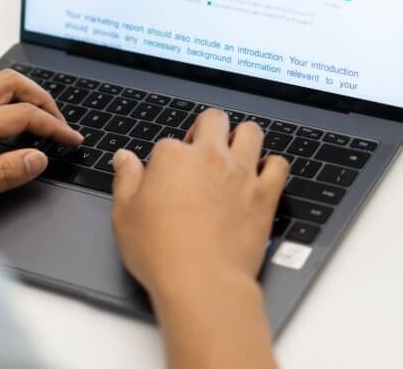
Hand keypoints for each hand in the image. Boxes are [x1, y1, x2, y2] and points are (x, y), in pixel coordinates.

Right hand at [110, 108, 289, 298]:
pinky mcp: (265, 194)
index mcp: (173, 157)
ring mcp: (241, 173)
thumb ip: (126, 180)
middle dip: (207, 128)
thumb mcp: (125, 215)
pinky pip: (279, 165)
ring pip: (250, 132)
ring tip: (233, 156)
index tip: (164, 179)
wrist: (202, 281)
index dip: (166, 161)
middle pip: (214, 119)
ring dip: (241, 138)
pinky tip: (260, 177)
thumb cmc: (161, 252)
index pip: (168, 143)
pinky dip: (272, 167)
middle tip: (201, 151)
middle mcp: (210, 157)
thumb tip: (123, 157)